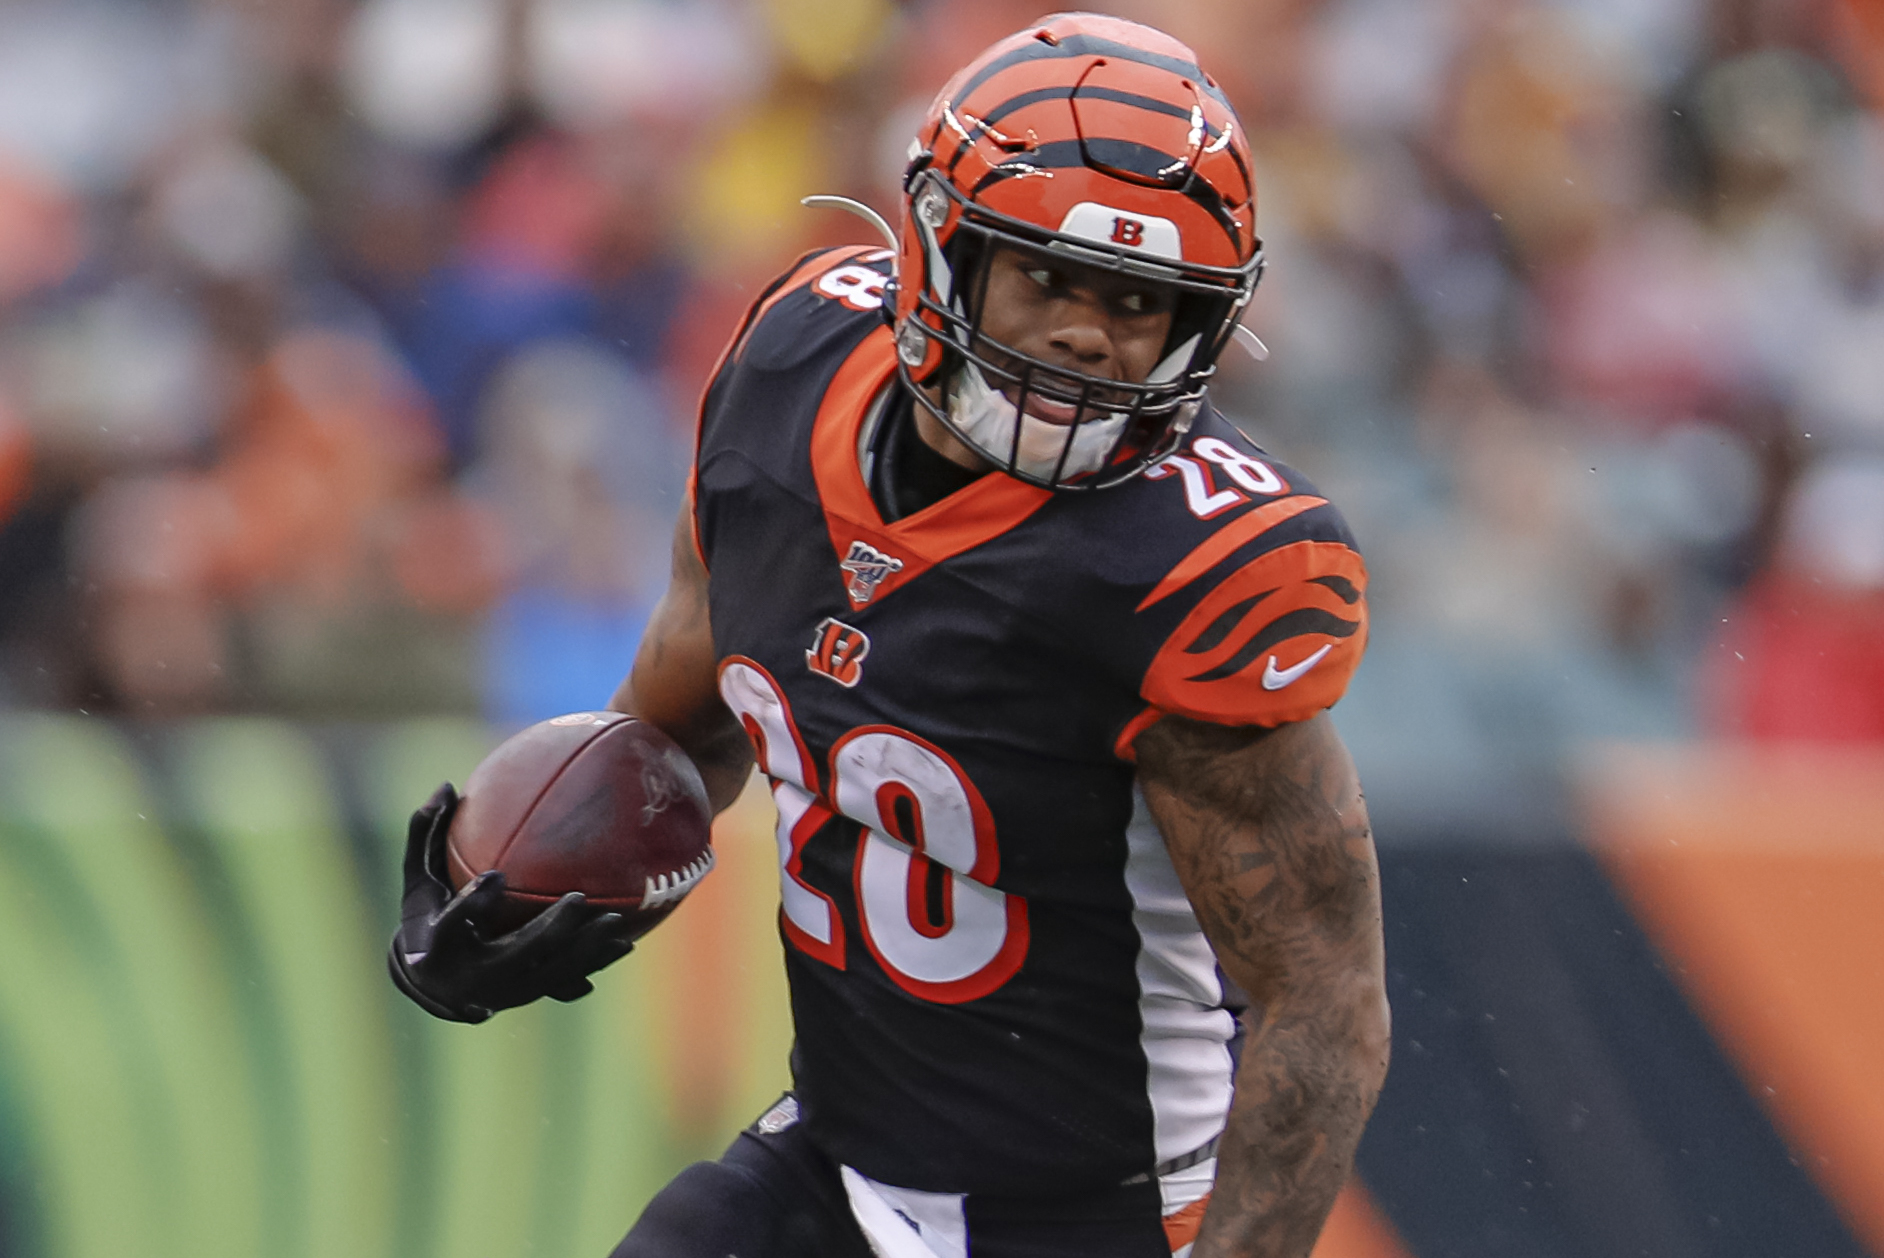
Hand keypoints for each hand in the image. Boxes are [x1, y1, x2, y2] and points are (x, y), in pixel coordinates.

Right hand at [387, 783, 637, 1022]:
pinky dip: (593, 964)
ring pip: (550, 972)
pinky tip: (625, 944)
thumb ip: (425, 835)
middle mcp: (473, 974)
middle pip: (517, 952)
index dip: (472, 902)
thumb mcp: (419, 880)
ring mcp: (503, 991)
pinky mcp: (526, 995)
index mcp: (440, 943)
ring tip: (615, 922)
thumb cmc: (427, 917)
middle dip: (550, 929)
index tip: (496, 876)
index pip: (454, 922)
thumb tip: (445, 784)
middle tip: (578, 899)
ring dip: (584, 950)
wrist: (434, 984)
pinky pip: (565, 981)